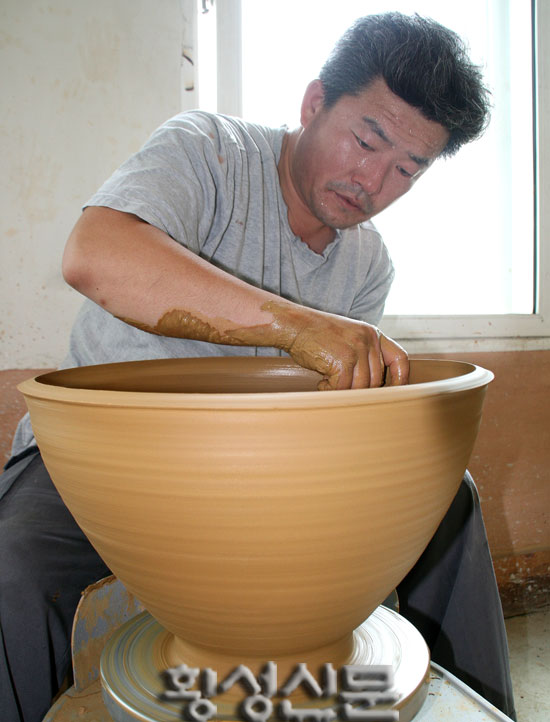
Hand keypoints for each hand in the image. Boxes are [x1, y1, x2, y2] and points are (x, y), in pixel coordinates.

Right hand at [284, 308, 408, 389]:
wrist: (295, 324)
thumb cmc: (317, 334)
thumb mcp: (348, 337)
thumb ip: (364, 354)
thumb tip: (373, 384)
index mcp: (373, 334)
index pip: (400, 358)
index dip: (401, 378)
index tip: (395, 392)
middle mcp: (368, 340)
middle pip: (376, 380)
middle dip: (360, 389)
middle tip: (341, 387)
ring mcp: (356, 350)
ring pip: (361, 387)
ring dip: (343, 391)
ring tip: (328, 384)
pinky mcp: (343, 361)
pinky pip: (343, 388)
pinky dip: (331, 390)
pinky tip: (321, 383)